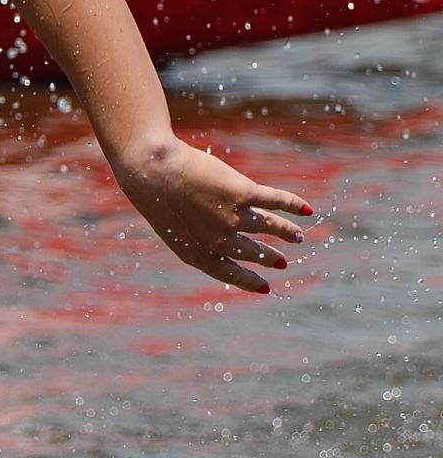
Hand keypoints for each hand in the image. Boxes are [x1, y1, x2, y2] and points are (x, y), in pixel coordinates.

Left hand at [111, 136, 312, 293]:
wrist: (151, 169)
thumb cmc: (153, 193)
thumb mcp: (172, 224)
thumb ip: (196, 234)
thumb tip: (224, 233)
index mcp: (196, 254)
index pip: (230, 274)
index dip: (250, 281)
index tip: (266, 287)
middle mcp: (217, 241)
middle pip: (253, 252)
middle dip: (269, 258)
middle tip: (282, 262)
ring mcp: (232, 218)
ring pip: (268, 227)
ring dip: (286, 232)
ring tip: (297, 236)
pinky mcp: (242, 193)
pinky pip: (275, 201)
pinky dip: (293, 206)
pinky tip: (306, 210)